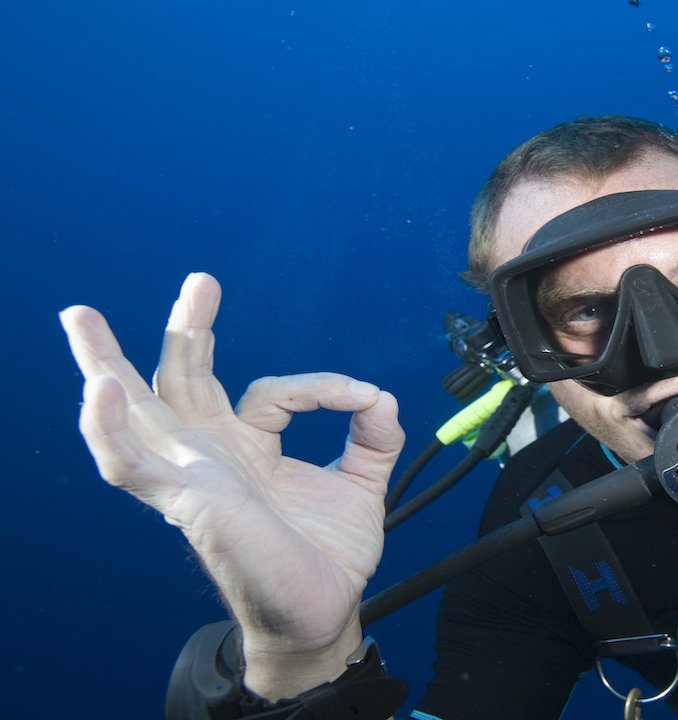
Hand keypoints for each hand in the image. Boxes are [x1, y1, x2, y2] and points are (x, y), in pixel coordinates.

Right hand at [60, 273, 404, 695]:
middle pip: (181, 379)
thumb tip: (380, 395)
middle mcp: (213, 455)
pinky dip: (109, 427)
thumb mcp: (362, 483)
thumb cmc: (327, 555)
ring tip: (80, 317)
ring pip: (133, 412)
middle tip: (202, 281)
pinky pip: (130, 465)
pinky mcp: (185, 501)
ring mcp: (192, 476)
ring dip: (105, 364)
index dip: (320, 386)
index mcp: (249, 447)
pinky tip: (103, 389)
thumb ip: (374, 436)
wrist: (321, 612)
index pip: (269, 391)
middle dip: (188, 328)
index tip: (361, 398)